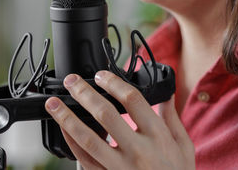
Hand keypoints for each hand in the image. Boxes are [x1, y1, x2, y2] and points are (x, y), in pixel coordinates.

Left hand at [45, 71, 194, 169]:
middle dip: (85, 94)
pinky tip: (63, 128)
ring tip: (54, 104)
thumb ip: (172, 118)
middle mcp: (138, 150)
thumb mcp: (183, 146)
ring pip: (88, 139)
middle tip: (71, 82)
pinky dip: (71, 142)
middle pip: (106, 115)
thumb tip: (167, 93)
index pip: (133, 100)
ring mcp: (120, 167)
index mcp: (158, 136)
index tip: (102, 76)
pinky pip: (84, 159)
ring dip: (67, 118)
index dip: (114, 83)